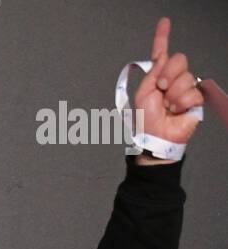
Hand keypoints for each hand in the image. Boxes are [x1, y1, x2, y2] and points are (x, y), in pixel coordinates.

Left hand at [134, 17, 201, 147]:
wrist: (155, 138)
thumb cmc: (147, 120)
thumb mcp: (143, 93)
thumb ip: (153, 72)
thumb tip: (162, 55)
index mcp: (158, 76)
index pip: (162, 53)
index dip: (162, 37)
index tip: (164, 22)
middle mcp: (172, 79)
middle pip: (178, 59)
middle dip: (168, 73)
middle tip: (161, 90)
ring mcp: (185, 89)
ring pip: (185, 77)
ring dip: (173, 94)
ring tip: (167, 107)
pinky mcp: (195, 100)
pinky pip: (192, 92)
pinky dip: (181, 102)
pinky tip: (176, 111)